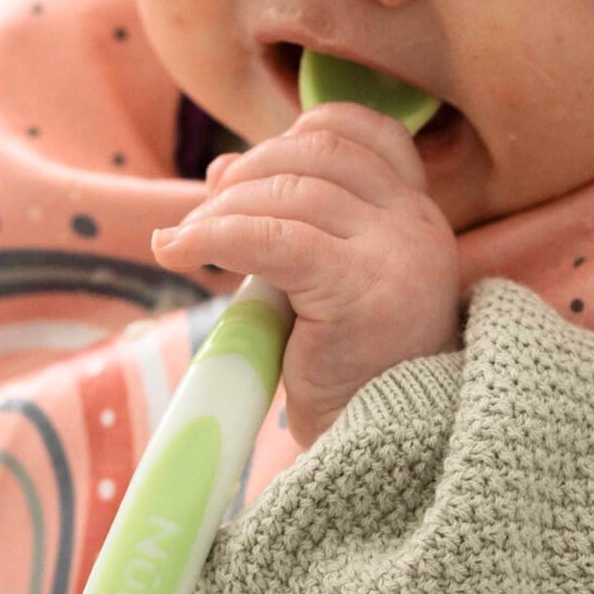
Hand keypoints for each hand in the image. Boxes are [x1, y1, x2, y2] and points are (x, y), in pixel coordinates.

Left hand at [152, 103, 459, 447]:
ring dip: (220, 210)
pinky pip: (270, 239)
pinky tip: (174, 251)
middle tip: (202, 213)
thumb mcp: (332, 284)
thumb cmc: (353, 378)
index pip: (367, 133)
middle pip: (317, 154)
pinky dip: (212, 236)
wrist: (387, 459)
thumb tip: (221, 169)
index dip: (296, 135)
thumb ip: (297, 225)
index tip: (243, 173)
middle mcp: (417, 225)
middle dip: (247, 172)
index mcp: (419, 218)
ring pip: (289, 194)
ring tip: (184, 242)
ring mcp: (395, 254)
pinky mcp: (359, 290)